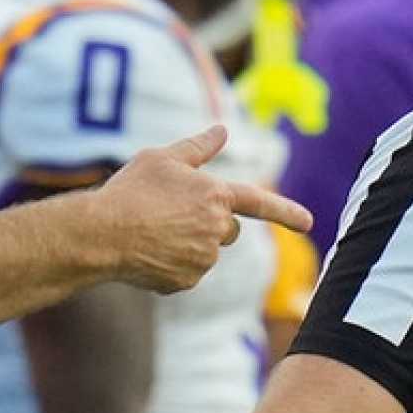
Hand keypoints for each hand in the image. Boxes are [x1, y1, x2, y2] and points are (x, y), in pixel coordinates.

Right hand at [93, 125, 313, 294]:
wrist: (102, 234)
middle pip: (227, 229)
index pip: (259, 201)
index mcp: (215, 194)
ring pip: (205, 251)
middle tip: (170, 213)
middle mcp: (216, 228)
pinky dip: (171, 264)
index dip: (286, 211)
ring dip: (187, 243)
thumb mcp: (162, 158)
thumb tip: (222, 131)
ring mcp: (204, 258)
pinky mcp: (187, 281)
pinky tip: (147, 252)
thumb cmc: (130, 190)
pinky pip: (187, 272)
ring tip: (151, 231)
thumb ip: (198, 147)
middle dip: (209, 223)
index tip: (309, 222)